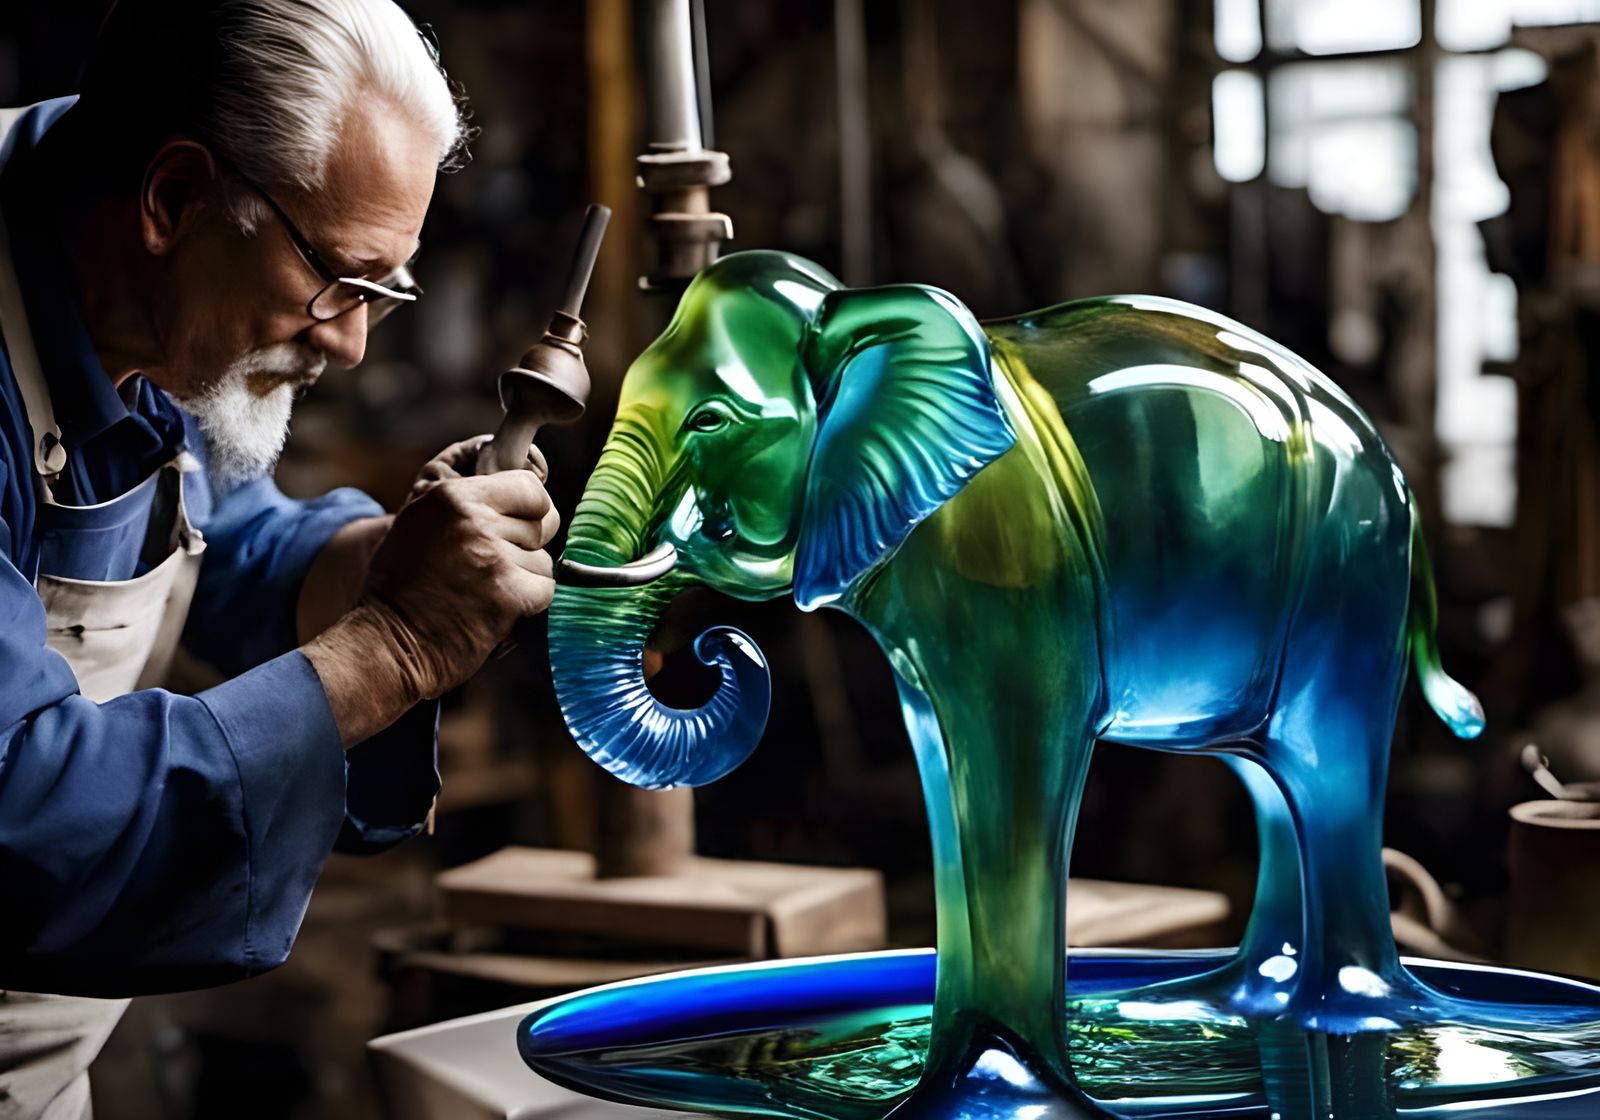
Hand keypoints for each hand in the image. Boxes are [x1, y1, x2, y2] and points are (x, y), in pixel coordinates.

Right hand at [304, 436, 557, 743]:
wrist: (388, 642)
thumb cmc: (402, 587)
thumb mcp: (421, 523)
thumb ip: (468, 503)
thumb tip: (520, 493)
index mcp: (452, 496)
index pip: (529, 486)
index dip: (530, 507)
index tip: (518, 523)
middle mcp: (475, 521)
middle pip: (541, 523)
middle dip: (525, 545)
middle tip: (492, 565)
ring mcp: (493, 558)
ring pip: (543, 559)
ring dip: (524, 577)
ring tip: (485, 589)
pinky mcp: (509, 594)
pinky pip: (544, 589)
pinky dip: (528, 602)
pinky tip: (496, 607)